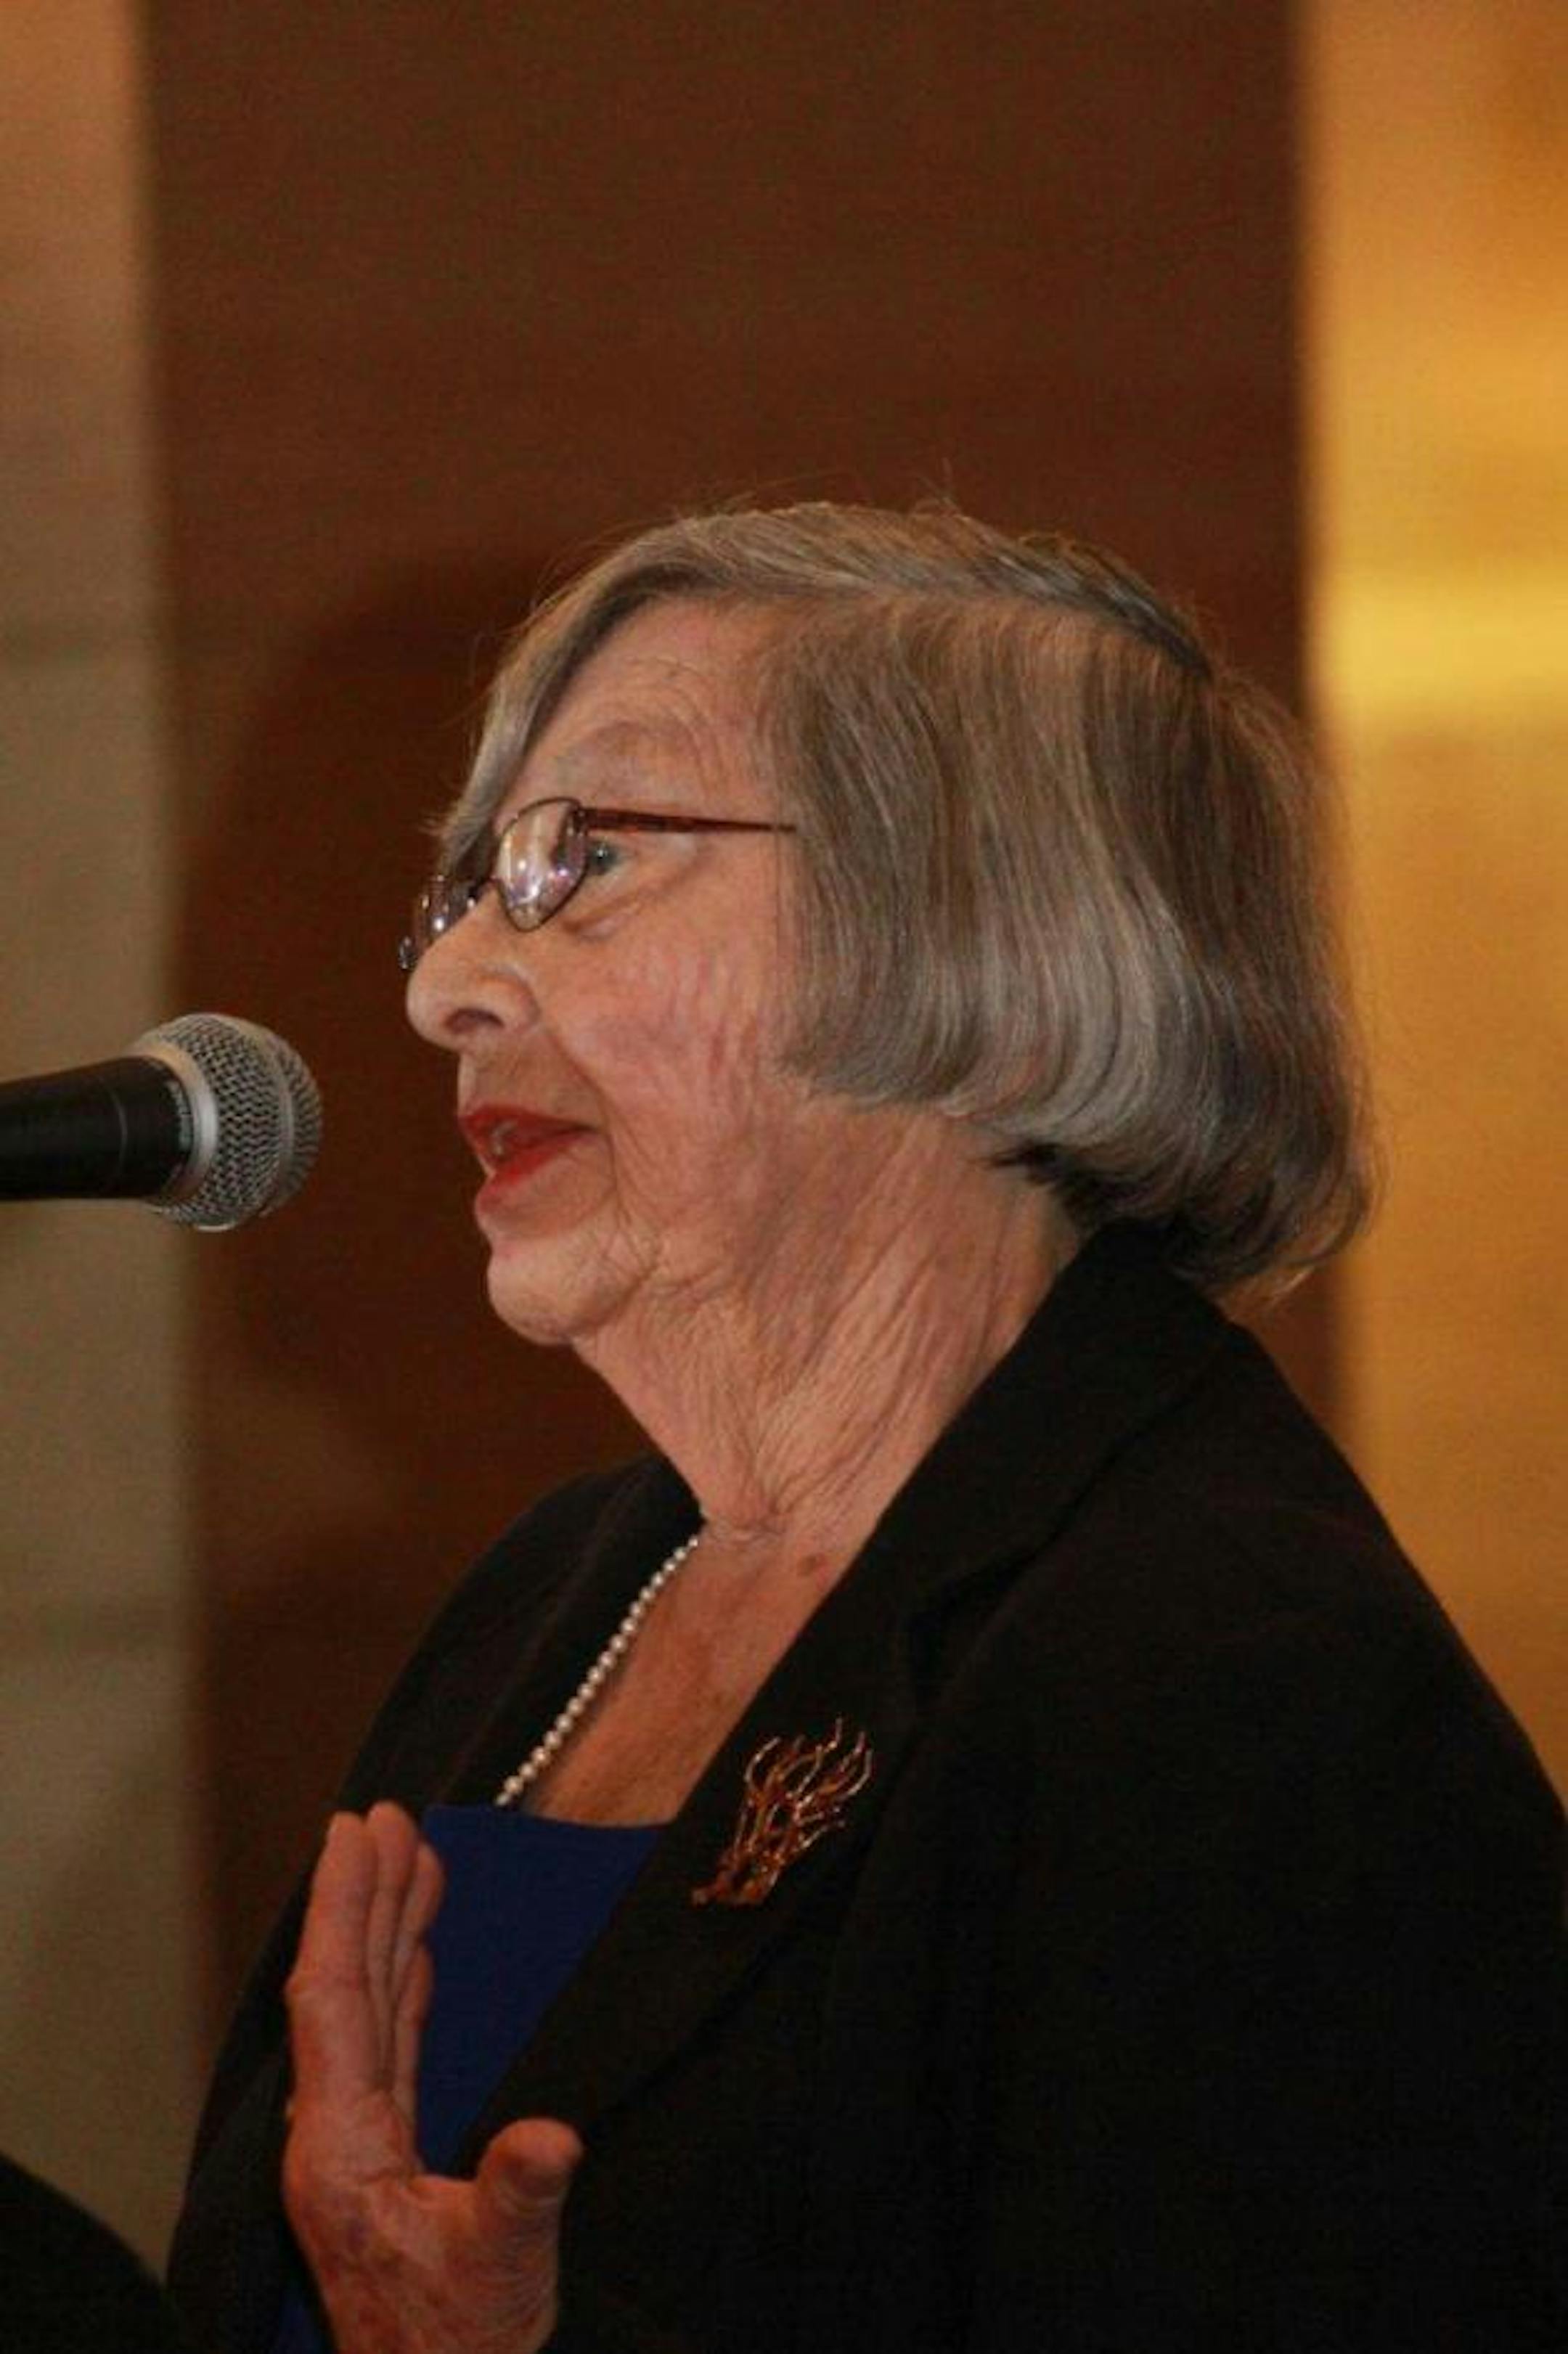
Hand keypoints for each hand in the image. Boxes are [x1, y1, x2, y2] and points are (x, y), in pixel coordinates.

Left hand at [283, 1802, 581, 2353]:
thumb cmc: (461, 2346)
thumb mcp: (502, 2267)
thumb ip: (520, 2193)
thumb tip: (553, 2135)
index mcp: (340, 2146)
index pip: (333, 1997)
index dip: (343, 1908)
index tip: (355, 1832)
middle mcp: (337, 2132)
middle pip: (345, 1985)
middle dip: (364, 1896)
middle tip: (385, 1814)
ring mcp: (361, 2142)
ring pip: (368, 2006)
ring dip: (386, 1927)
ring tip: (410, 1854)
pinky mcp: (390, 2155)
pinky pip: (391, 2042)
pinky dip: (402, 1981)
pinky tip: (415, 1950)